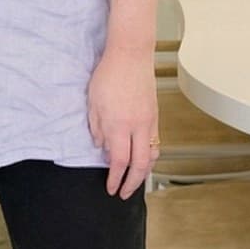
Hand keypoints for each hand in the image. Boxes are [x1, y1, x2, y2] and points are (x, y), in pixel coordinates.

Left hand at [88, 47, 159, 199]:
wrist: (131, 55)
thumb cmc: (109, 74)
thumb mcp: (93, 103)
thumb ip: (96, 128)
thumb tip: (101, 147)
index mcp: (119, 125)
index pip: (119, 161)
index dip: (115, 179)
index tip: (110, 188)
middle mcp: (137, 126)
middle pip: (140, 165)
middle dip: (133, 183)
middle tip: (125, 193)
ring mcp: (149, 121)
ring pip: (152, 155)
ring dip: (144, 172)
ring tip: (135, 181)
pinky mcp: (155, 115)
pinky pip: (155, 142)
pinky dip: (149, 156)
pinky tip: (142, 159)